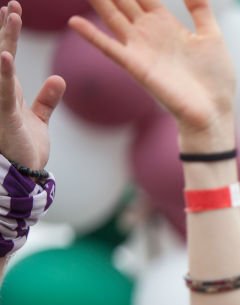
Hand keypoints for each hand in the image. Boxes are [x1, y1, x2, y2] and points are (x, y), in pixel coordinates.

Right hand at [0, 2, 65, 169]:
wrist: (22, 175)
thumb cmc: (25, 148)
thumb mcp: (38, 119)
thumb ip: (47, 99)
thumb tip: (58, 79)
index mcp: (8, 90)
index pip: (8, 53)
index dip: (9, 32)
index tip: (13, 9)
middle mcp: (0, 91)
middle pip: (2, 52)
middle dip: (6, 28)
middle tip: (12, 3)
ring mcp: (0, 102)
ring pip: (0, 65)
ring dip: (6, 40)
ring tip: (10, 15)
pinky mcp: (4, 115)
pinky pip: (3, 92)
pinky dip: (4, 72)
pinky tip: (5, 54)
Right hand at [68, 0, 234, 145]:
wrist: (213, 111)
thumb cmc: (215, 79)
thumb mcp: (211, 37)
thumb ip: (200, 10)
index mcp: (166, 25)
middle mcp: (149, 34)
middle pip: (123, 2)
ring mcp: (140, 49)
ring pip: (112, 17)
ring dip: (99, 2)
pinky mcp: (136, 67)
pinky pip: (109, 48)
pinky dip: (92, 35)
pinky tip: (75, 21)